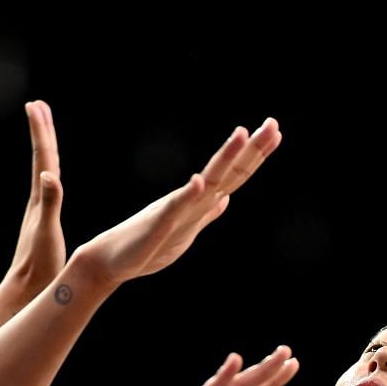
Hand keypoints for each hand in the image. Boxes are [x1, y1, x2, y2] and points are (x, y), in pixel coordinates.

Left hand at [0, 100, 65, 298]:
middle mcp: (38, 200)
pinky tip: (51, 175)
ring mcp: (39, 210)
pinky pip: (49, 188)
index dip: (41, 132)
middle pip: (41, 158)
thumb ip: (51, 202)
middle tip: (37, 106)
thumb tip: (49, 174)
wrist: (26, 291)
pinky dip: (50, 173)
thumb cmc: (39, 266)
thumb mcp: (48, 232)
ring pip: (44, 171)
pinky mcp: (43, 221)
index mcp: (40, 199)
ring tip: (44, 130)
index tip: (35, 105)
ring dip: (44, 149)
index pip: (43, 158)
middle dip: (41, 131)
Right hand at [67, 118, 281, 286]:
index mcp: (200, 203)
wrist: (111, 262)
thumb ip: (207, 213)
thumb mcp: (188, 231)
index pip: (234, 175)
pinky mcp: (158, 225)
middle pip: (227, 171)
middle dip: (251, 149)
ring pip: (205, 181)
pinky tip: (199, 182)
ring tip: (241, 134)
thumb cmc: (148, 248)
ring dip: (224, 158)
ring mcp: (175, 209)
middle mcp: (191, 199)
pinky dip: (188, 195)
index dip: (255, 155)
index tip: (275, 133)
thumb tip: (225, 199)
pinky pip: (174, 208)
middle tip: (273, 123)